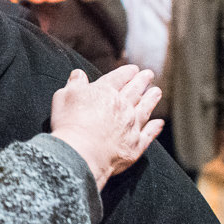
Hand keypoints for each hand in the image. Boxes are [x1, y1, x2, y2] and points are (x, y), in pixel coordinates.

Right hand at [49, 65, 163, 189]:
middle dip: (143, 81)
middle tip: (149, 74)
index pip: (119, 77)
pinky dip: (155, 128)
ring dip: (151, 99)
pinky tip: (159, 123)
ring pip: (145, 108)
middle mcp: (122, 106)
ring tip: (157, 92)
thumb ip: (75, 84)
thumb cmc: (69, 124)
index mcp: (105, 91)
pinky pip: (149, 134)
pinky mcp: (135, 145)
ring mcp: (131, 125)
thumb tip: (79, 74)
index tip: (134, 69)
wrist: (81, 153)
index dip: (127, 72)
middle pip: (135, 90)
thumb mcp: (64, 96)